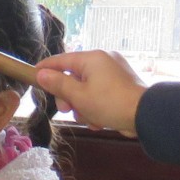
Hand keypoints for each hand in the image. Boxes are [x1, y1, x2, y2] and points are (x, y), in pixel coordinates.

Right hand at [33, 51, 148, 136]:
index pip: (61, 60)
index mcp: (92, 58)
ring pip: (86, 88)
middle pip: (73, 76)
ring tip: (90, 119)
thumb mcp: (79, 96)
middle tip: (68, 111)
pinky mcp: (122, 85)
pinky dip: (96, 106)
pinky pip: (100, 93)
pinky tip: (99, 121)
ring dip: (83, 106)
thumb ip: (58, 84)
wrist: (146, 115)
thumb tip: (41, 74)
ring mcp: (114, 72)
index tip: (33, 75)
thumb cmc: (110, 103)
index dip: (45, 68)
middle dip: (69, 97)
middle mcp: (103, 61)